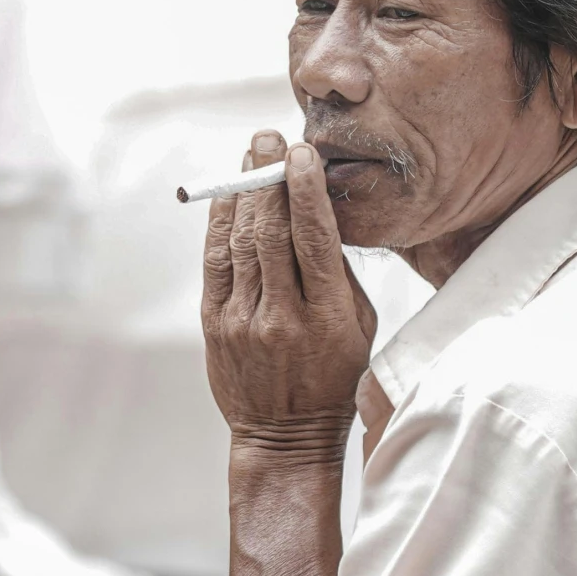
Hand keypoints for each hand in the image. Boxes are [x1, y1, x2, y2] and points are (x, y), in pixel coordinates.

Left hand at [201, 130, 375, 455]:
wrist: (285, 435)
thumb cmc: (333, 376)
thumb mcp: (360, 328)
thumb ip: (340, 274)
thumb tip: (318, 212)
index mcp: (328, 316)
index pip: (315, 241)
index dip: (305, 192)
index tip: (300, 155)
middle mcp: (284, 316)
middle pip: (272, 233)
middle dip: (268, 179)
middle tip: (267, 140)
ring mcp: (245, 321)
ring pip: (241, 241)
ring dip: (244, 192)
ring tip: (249, 154)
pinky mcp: (216, 325)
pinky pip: (216, 262)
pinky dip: (220, 223)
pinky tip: (227, 195)